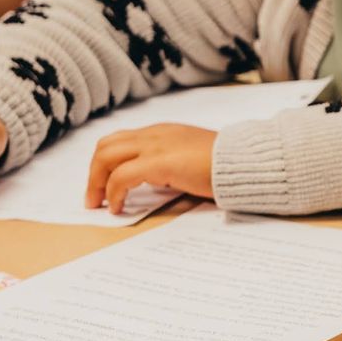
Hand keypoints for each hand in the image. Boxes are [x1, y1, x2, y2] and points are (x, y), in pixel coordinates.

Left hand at [84, 123, 217, 214]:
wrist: (247, 161)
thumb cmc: (228, 165)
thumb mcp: (193, 158)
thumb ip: (173, 164)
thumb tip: (159, 182)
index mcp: (163, 133)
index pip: (121, 141)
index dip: (106, 164)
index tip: (104, 186)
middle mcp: (154, 134)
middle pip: (106, 147)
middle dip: (94, 173)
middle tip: (94, 197)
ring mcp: (155, 146)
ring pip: (106, 158)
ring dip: (96, 183)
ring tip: (99, 203)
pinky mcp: (159, 162)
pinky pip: (122, 177)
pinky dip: (113, 193)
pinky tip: (117, 207)